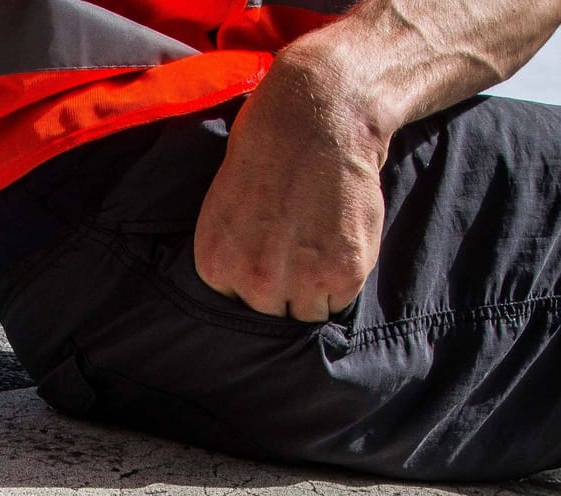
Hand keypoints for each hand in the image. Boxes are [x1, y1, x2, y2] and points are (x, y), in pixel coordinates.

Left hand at [194, 36, 390, 321]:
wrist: (319, 115)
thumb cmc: (269, 148)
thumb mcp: (224, 205)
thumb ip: (233, 252)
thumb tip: (246, 284)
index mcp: (215, 263)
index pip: (237, 304)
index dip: (259, 282)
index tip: (272, 257)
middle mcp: (253, 279)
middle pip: (272, 314)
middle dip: (286, 289)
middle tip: (300, 250)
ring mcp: (299, 280)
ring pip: (308, 314)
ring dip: (317, 290)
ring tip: (321, 245)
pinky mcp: (343, 273)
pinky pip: (341, 301)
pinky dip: (345, 278)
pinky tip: (339, 239)